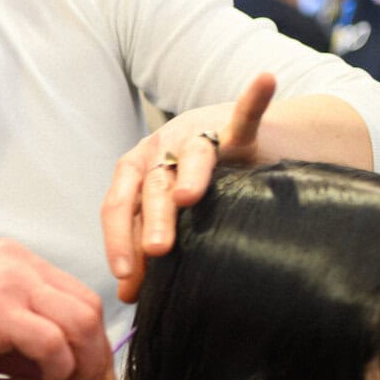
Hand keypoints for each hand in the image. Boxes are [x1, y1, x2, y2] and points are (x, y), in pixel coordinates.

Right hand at [0, 240, 111, 379]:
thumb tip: (66, 370)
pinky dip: (60, 369)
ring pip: (80, 321)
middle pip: (87, 305)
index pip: (75, 295)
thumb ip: (25, 344)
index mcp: (11, 259)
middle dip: (96, 354)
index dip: (93, 339)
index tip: (92, 376)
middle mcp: (15, 261)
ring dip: (84, 365)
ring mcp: (8, 280)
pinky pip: (54, 340)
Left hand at [101, 73, 272, 301]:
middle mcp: (162, 150)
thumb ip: (146, 252)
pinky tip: (262, 81)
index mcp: (136, 173)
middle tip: (157, 252)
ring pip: (192, 157)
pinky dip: (253, 99)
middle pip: (152, 187)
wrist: (247, 152)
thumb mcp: (169, 220)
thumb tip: (126, 298)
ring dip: (189, 176)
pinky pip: (246, 115)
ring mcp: (199, 136)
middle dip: (153, 219)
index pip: (119, 206)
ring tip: (188, 197)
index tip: (124, 279)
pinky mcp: (239, 131)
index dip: (118, 241)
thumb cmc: (200, 194)